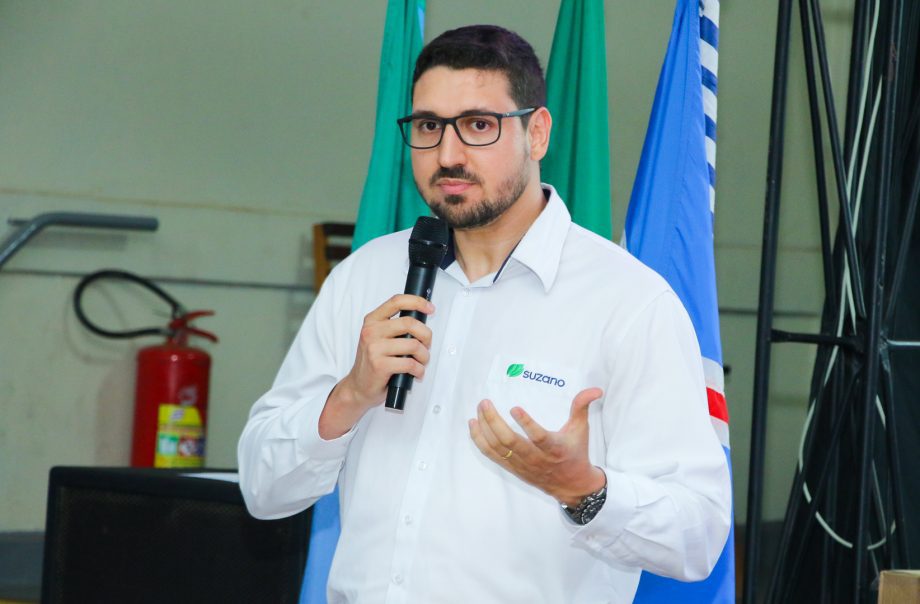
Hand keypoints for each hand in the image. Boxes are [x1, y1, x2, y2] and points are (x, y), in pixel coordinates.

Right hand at [319, 294, 433, 438]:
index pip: (397, 301)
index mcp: (372, 320)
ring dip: (424, 356)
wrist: (358, 386)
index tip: (430, 309)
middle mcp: (371, 331)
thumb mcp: (379, 338)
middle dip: (426, 335)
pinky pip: (410, 363)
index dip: (417, 302)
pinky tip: (416, 372)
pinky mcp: (379, 365)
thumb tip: (422, 320)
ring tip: (421, 362)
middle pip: (409, 323)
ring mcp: (374, 348)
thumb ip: (395, 327)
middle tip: (427, 344)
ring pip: (413, 345)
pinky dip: (419, 370)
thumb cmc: (373, 362)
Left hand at [468, 387, 605, 506]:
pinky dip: (479, 440)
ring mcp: (521, 465)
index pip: (539, 437)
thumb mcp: (581, 429)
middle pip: (510, 442)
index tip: (514, 407)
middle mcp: (536, 458)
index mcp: (554, 448)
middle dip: (494, 421)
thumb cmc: (575, 453)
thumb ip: (582, 407)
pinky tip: (473, 425)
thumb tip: (596, 390)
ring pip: (498, 448)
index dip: (526, 424)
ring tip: (478, 410)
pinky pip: (491, 455)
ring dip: (484, 428)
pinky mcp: (512, 468)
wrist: (571, 486)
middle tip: (485, 402)